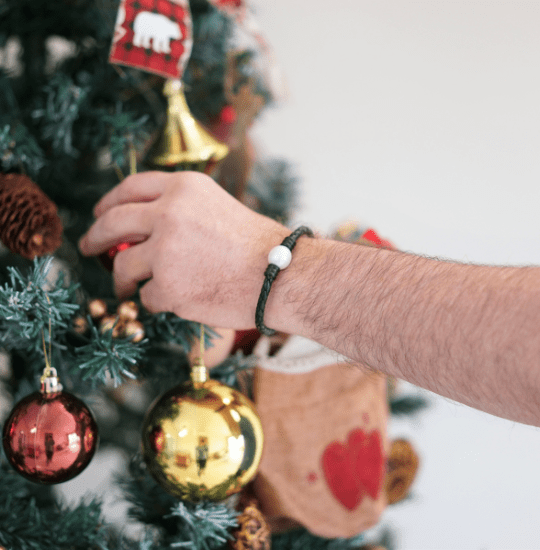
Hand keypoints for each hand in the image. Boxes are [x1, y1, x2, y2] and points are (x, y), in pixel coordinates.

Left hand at [79, 171, 288, 327]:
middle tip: (90, 249)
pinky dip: (157, 300)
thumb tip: (141, 226)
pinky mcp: (167, 286)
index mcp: (183, 188)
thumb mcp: (217, 207)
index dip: (109, 202)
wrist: (281, 275)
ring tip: (128, 289)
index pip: (130, 188)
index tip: (100, 215)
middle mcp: (168, 213)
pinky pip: (146, 296)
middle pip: (112, 223)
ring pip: (123, 267)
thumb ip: (179, 208)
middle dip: (95, 239)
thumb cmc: (257, 245)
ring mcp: (164, 251)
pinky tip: (177, 300)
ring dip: (123, 280)